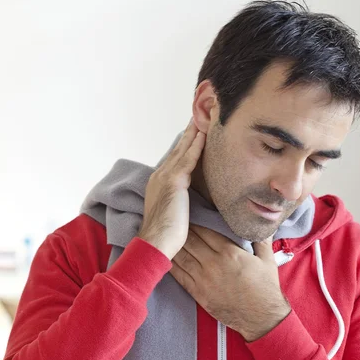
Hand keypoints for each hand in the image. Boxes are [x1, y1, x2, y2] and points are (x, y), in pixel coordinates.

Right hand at [138, 119, 205, 259]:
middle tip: (200, 116)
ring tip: (204, 117)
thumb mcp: (175, 212)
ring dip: (194, 133)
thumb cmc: (166, 235)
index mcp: (159, 182)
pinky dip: (196, 146)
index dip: (186, 144)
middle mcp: (160, 175)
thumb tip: (194, 199)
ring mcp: (165, 177)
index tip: (195, 132)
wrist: (155, 243)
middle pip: (178, 149)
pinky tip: (204, 135)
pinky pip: (188, 159)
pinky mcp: (174, 182)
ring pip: (183, 150)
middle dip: (190, 133)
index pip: (176, 158)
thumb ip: (182, 199)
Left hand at [170, 225, 290, 341]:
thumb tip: (263, 223)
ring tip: (167, 235)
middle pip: (190, 241)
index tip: (188, 213)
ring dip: (174, 245)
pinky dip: (171, 264)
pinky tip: (165, 256)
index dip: (195, 220)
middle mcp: (213, 264)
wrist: (261, 318)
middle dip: (181, 229)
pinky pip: (180, 276)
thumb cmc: (265, 288)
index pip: (205, 230)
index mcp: (229, 252)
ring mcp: (203, 279)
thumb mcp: (268, 260)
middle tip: (174, 221)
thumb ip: (262, 239)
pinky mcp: (198, 293)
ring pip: (182, 256)